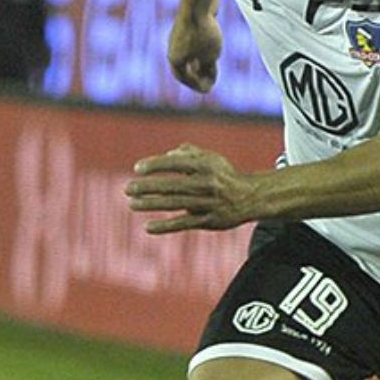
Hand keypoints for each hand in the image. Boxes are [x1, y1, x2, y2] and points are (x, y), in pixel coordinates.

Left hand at [124, 144, 256, 233]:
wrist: (250, 197)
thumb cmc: (224, 175)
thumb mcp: (211, 158)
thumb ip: (188, 152)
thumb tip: (166, 155)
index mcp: (206, 165)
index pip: (176, 163)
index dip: (156, 165)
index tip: (137, 169)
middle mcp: (207, 184)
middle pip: (173, 185)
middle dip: (148, 187)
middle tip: (128, 189)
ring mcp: (208, 203)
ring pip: (175, 204)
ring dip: (151, 204)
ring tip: (132, 204)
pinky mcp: (209, 221)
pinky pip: (184, 224)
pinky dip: (165, 226)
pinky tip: (148, 227)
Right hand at [168, 9, 221, 92]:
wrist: (198, 2)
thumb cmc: (203, 33)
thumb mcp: (210, 56)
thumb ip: (209, 69)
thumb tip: (207, 76)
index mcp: (175, 60)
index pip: (184, 79)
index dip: (197, 86)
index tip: (209, 89)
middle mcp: (172, 48)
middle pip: (184, 67)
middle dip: (197, 75)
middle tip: (209, 80)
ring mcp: (178, 35)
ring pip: (188, 53)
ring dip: (199, 62)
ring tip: (212, 64)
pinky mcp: (187, 24)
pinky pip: (193, 41)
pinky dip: (201, 48)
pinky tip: (212, 45)